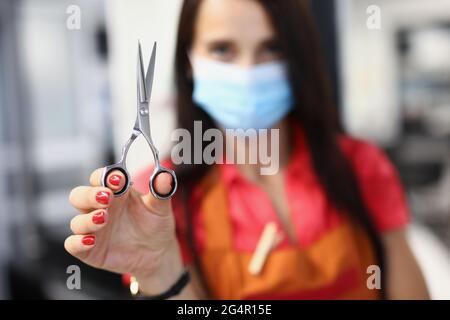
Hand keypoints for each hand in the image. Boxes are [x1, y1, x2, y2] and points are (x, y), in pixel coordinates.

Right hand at [64, 168, 183, 292]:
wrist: (157, 253)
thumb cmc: (155, 224)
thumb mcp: (160, 207)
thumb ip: (161, 191)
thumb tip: (165, 176)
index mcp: (115, 192)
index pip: (101, 177)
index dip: (106, 176)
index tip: (119, 178)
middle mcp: (99, 208)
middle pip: (80, 195)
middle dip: (90, 194)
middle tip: (107, 197)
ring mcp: (92, 229)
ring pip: (76, 220)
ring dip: (88, 219)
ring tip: (104, 218)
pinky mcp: (89, 249)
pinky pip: (73, 244)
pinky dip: (78, 242)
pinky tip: (90, 240)